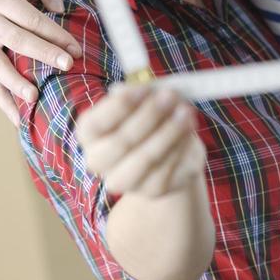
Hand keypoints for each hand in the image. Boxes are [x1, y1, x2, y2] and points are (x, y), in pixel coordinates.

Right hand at [0, 0, 81, 125]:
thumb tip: (59, 6)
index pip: (30, 18)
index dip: (54, 33)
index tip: (75, 49)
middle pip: (15, 40)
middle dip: (42, 54)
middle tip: (67, 65)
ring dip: (16, 84)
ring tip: (35, 97)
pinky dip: (3, 104)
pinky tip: (19, 119)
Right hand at [77, 85, 205, 197]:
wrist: (170, 146)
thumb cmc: (150, 115)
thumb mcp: (145, 98)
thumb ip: (142, 93)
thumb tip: (145, 90)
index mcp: (90, 133)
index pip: (96, 123)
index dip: (121, 106)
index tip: (145, 89)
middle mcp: (99, 160)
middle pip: (120, 142)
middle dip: (149, 116)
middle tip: (171, 96)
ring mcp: (123, 180)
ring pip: (145, 158)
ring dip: (169, 132)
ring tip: (186, 111)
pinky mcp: (151, 190)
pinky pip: (168, 168)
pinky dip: (181, 145)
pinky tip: (189, 128)